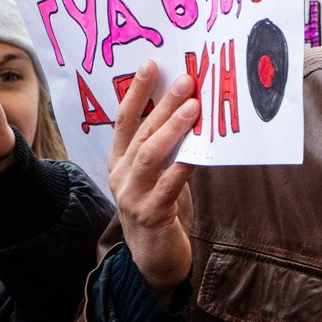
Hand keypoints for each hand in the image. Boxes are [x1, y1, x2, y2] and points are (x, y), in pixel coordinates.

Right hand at [108, 60, 197, 303]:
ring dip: (173, 128)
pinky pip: (169, 184)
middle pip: (142, 131)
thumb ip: (167, 146)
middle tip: (187, 79)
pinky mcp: (151, 214)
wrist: (154, 258)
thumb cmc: (161, 207)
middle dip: (164, 103)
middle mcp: (120, 174)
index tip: (150, 64)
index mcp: (120, 160)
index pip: (124, 119)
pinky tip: (201, 151)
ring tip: (194, 108)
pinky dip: (185, 164)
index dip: (136, 91)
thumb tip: (191, 107)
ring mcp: (132, 195)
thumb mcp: (158, 172)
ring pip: (151, 154)